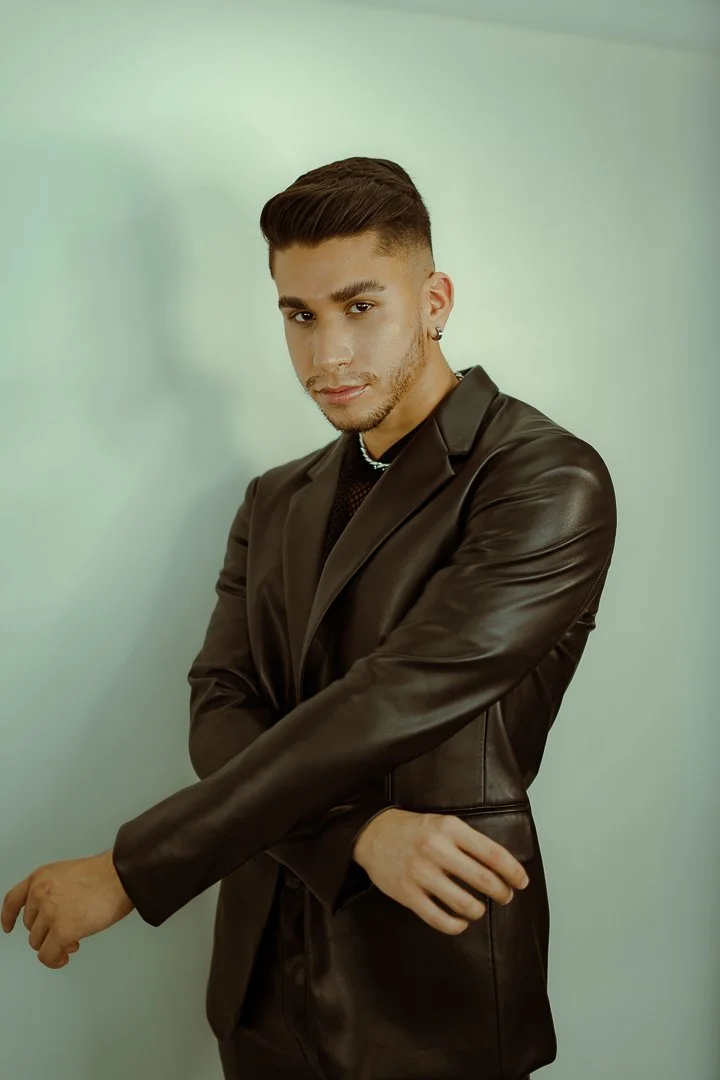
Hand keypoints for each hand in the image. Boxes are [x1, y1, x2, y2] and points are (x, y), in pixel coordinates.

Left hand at [1, 849, 134, 968]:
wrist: (121, 876)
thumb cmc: (106, 874)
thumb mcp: (71, 873)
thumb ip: (57, 889)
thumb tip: (58, 912)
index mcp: (41, 877)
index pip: (13, 899)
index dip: (8, 916)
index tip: (8, 926)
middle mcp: (40, 894)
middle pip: (30, 925)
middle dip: (47, 931)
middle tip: (65, 932)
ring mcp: (49, 913)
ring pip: (38, 942)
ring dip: (54, 945)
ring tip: (72, 941)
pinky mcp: (61, 931)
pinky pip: (47, 955)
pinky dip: (54, 960)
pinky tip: (64, 957)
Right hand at [352, 808, 529, 934]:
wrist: (372, 834)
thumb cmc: (414, 829)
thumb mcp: (444, 823)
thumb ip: (469, 841)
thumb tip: (502, 866)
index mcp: (450, 828)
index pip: (493, 853)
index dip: (513, 871)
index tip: (522, 881)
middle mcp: (436, 849)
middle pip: (483, 880)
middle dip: (502, 892)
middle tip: (505, 896)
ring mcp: (421, 873)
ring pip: (464, 903)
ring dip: (479, 910)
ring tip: (479, 908)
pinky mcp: (407, 893)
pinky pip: (439, 918)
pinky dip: (456, 925)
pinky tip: (460, 921)